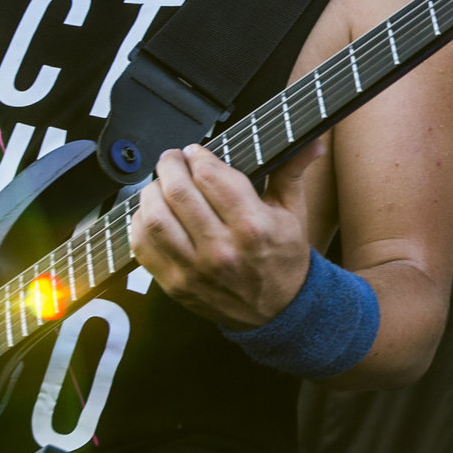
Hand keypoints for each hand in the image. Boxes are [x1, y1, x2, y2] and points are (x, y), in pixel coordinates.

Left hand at [130, 145, 317, 327]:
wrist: (279, 312)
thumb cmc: (284, 258)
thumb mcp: (293, 214)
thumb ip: (292, 172)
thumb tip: (312, 140)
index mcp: (253, 227)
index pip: (211, 177)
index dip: (197, 156)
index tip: (195, 153)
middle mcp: (222, 249)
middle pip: (178, 193)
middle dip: (169, 166)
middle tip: (172, 160)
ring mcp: (195, 270)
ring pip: (153, 219)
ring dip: (151, 193)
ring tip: (160, 186)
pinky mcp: (176, 285)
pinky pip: (142, 248)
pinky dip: (139, 224)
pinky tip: (152, 214)